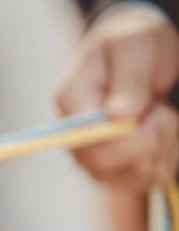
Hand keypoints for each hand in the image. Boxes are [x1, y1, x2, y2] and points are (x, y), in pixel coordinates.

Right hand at [56, 5, 178, 190]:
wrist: (139, 58)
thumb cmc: (134, 45)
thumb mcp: (135, 45)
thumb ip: (129, 78)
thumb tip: (117, 114)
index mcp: (70, 101)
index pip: (85, 138)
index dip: (124, 135)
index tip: (150, 109)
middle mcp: (73, 136)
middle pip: (104, 163)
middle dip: (148, 141)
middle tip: (160, 110)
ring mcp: (91, 158)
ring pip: (130, 176)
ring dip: (161, 147)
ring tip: (158, 115)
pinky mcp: (113, 172)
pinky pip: (144, 181)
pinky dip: (164, 159)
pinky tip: (160, 135)